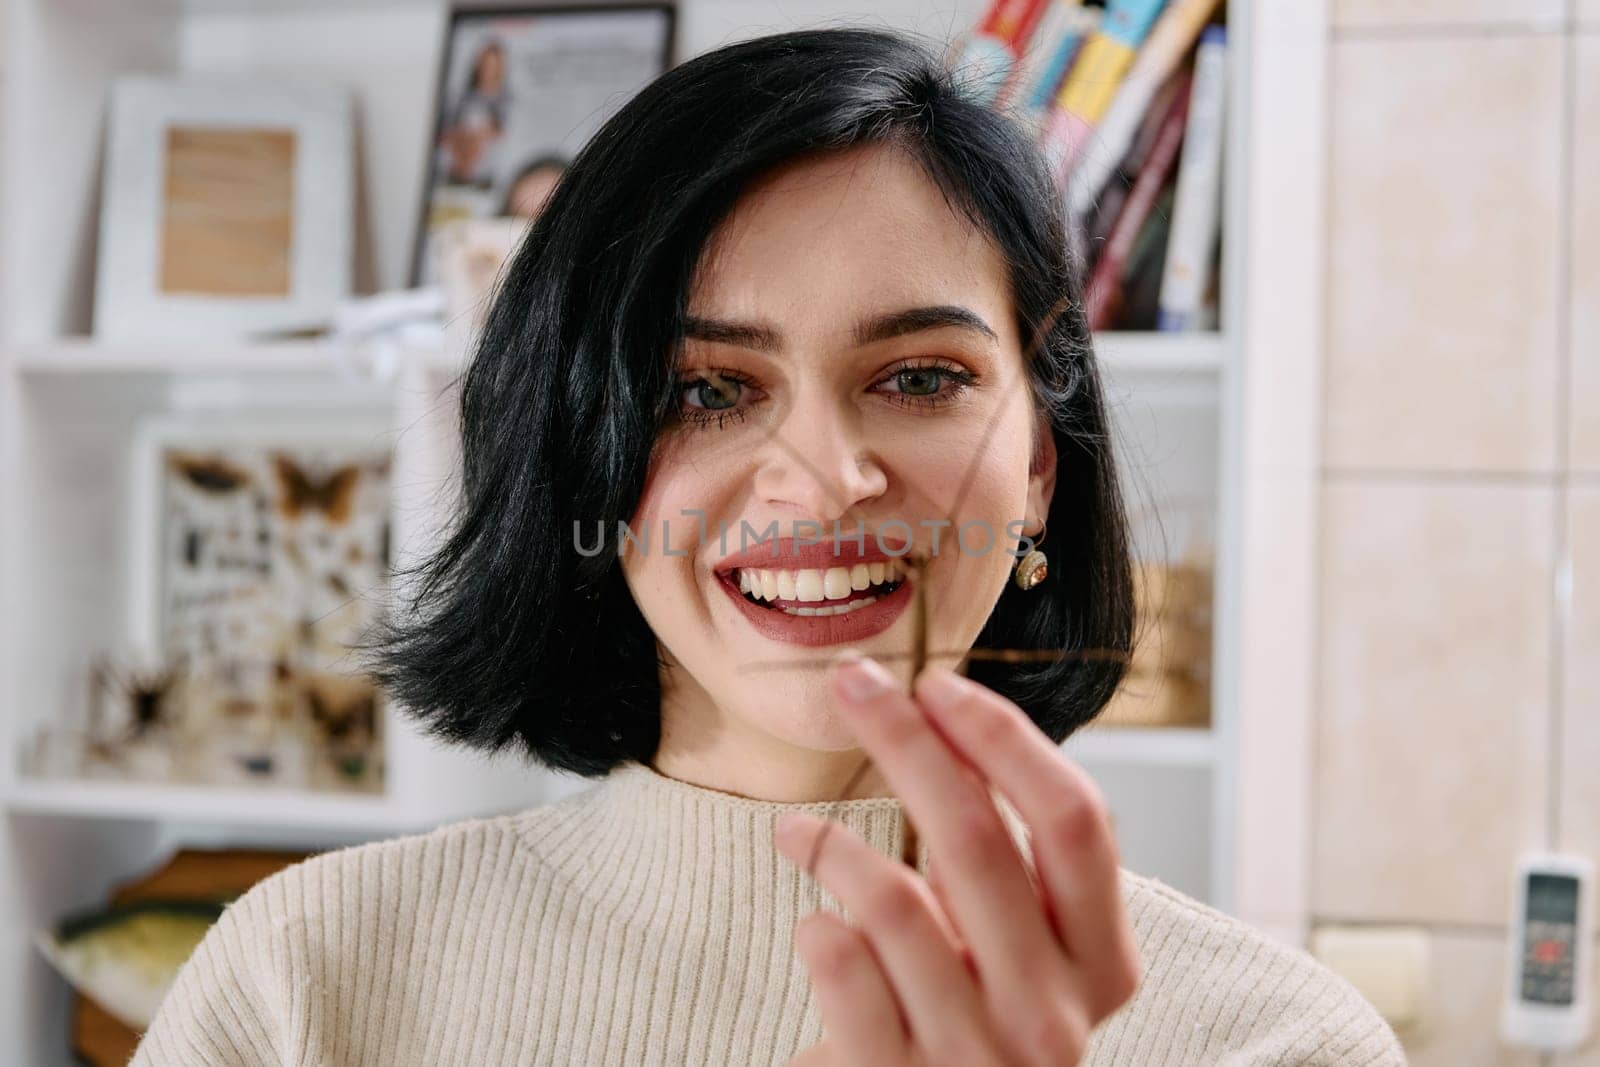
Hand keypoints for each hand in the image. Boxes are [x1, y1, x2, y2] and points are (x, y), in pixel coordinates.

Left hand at [774, 654, 1140, 1065]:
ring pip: (895, 901)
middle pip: (979, 837)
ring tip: (799, 834)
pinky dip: (816, 928)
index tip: (939, 684)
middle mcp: (1054, 1018)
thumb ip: (998, 864)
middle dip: (906, 740)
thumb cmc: (959, 1021)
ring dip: (832, 847)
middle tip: (853, 687)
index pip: (1075, 822)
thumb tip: (937, 719)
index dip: (1005, 738)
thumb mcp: (1010, 948)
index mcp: (1101, 967)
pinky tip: (812, 927)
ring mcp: (979, 1061)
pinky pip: (843, 965)